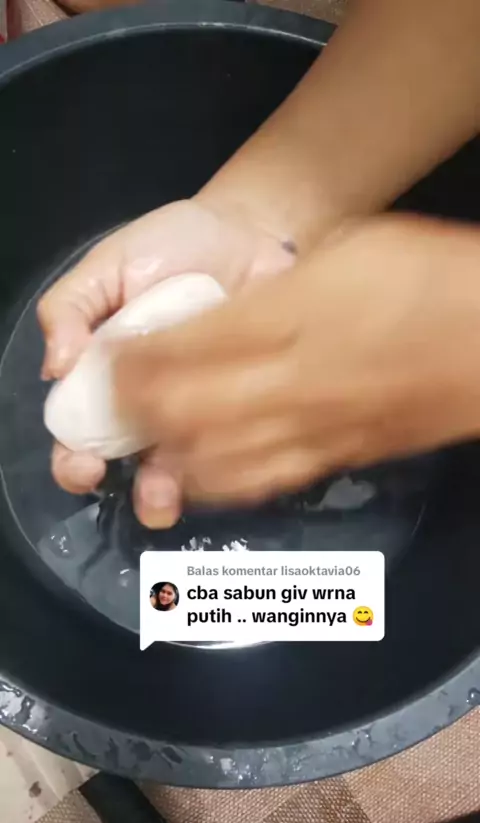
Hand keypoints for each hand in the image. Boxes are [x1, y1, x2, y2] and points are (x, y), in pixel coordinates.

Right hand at [38, 194, 294, 496]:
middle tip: (139, 489)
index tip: (83, 465)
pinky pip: (231, 451)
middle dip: (124, 489)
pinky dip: (222, 470)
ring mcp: (198, 411)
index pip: (77, 435)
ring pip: (177, 471)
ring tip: (168, 493)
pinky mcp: (244, 409)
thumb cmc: (174, 246)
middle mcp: (148, 405)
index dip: (74, 459)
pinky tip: (220, 469)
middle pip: (126, 466)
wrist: (251, 232)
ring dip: (166, 493)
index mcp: (105, 377)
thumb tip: (55, 368)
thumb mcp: (109, 265)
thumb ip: (71, 308)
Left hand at [113, 215, 479, 525]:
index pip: (184, 348)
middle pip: (186, 411)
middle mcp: (294, 381)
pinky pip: (262, 480)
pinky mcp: (337, 457)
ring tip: (149, 440)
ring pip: (217, 459)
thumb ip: (278, 287)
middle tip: (112, 405)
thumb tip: (223, 315)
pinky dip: (219, 478)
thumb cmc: (420, 275)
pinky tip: (203, 471)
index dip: (132, 360)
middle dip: (136, 412)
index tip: (104, 360)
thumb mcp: (346, 250)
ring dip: (169, 451)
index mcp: (290, 319)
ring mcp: (316, 428)